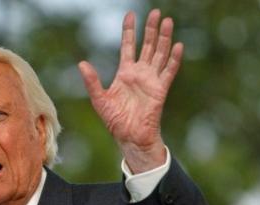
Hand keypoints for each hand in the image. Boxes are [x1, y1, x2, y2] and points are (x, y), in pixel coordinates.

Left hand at [78, 9, 183, 173]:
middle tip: (156, 12)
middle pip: (147, 46)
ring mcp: (151, 80)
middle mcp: (140, 73)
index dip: (129, 31)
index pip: (128, 46)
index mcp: (125, 73)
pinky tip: (178, 46)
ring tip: (168, 21)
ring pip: (160, 54)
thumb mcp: (99, 99)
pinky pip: (169, 72)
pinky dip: (174, 59)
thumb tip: (82, 63)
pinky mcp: (160, 90)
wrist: (129, 137)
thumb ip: (92, 81)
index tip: (130, 15)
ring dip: (164, 39)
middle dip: (151, 29)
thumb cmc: (115, 120)